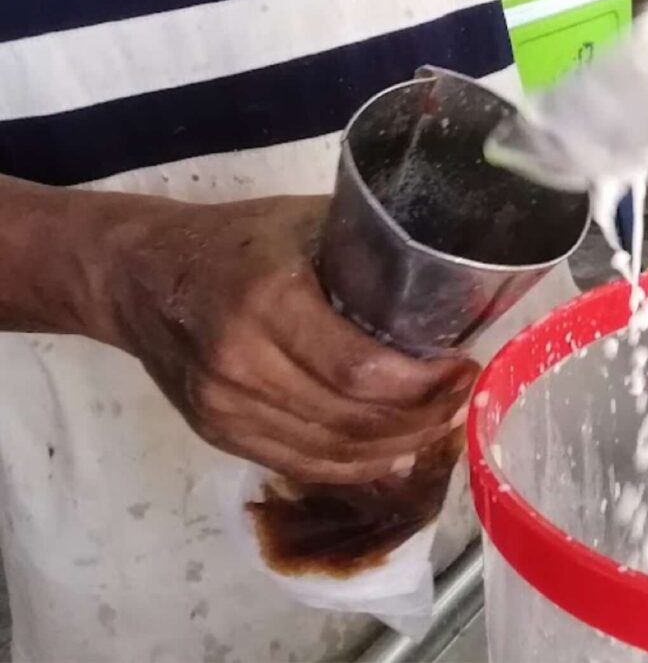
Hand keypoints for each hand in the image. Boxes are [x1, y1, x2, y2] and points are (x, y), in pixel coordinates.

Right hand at [101, 196, 475, 486]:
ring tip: (440, 424)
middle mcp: (242, 364)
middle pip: (349, 419)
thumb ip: (369, 252)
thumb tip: (451, 276)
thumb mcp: (306, 222)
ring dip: (395, 447)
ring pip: (328, 452)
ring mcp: (224, 408)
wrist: (140, 276)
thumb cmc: (237, 240)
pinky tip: (393, 454)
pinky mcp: (217, 433)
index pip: (357, 368)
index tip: (463, 367)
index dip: (420, 383)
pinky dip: (353, 467)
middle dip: (420, 417)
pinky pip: (297, 463)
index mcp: (269, 302)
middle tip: (464, 397)